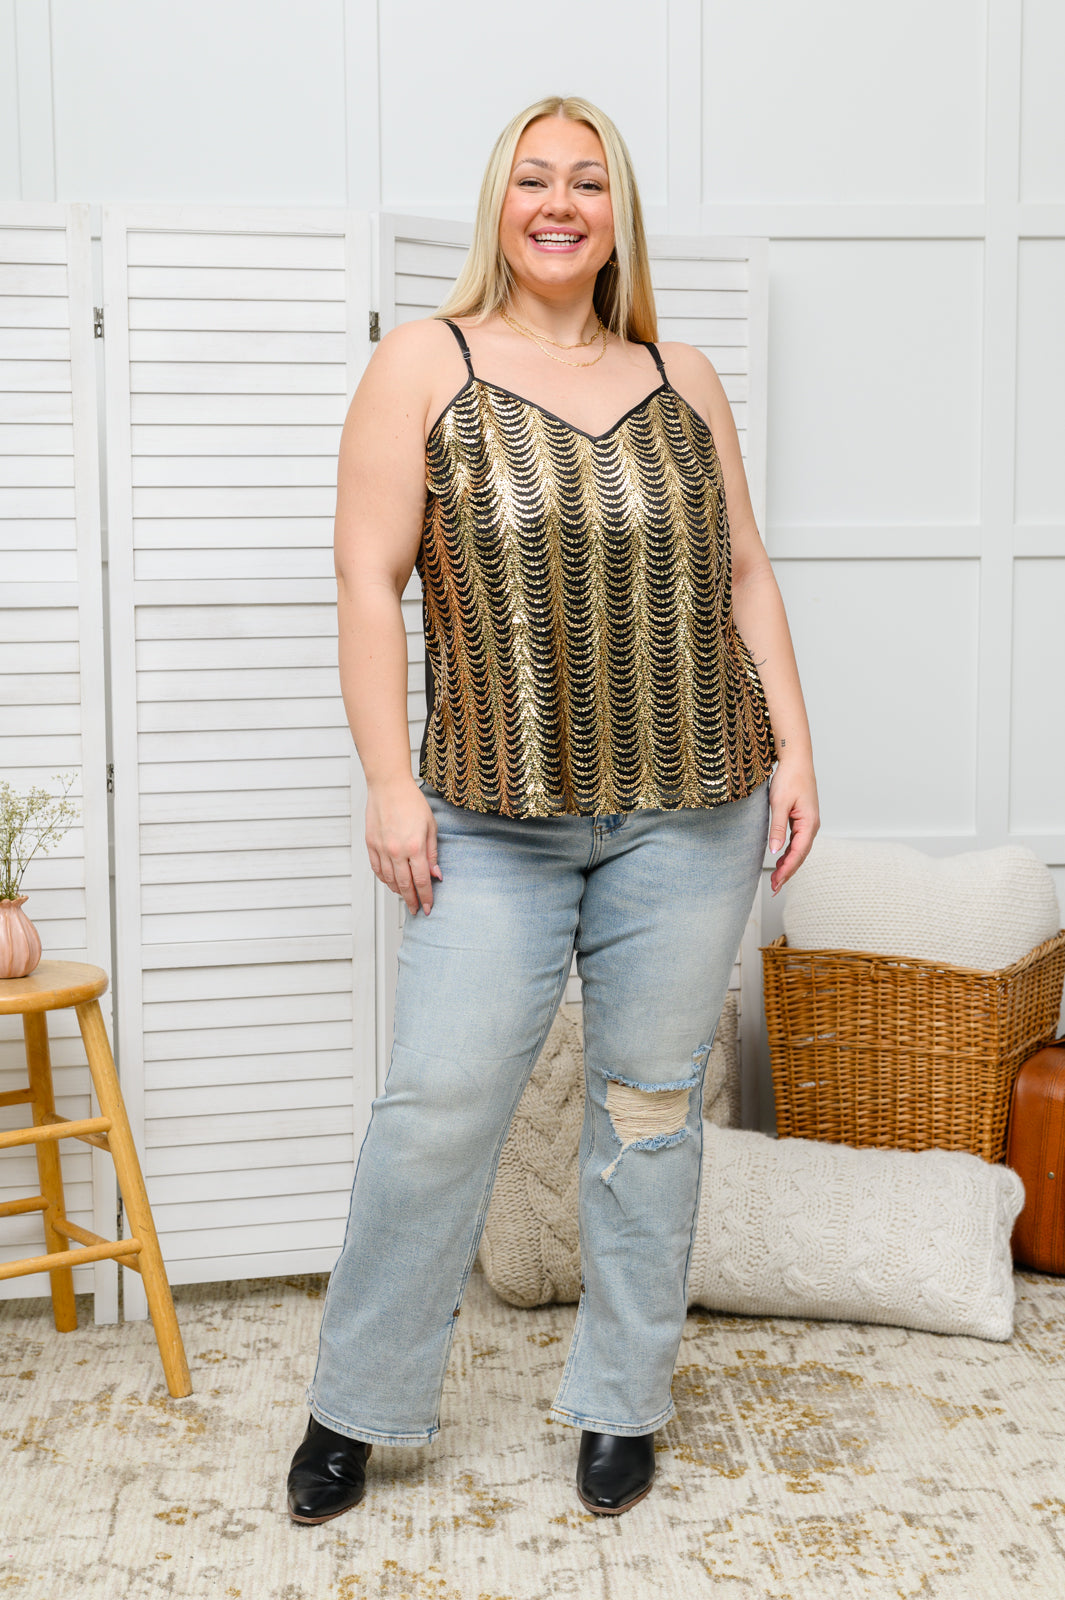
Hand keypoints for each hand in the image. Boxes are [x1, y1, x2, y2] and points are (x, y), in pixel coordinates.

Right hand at [365, 776, 442, 914]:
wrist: (389, 786)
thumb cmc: (412, 802)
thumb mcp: (431, 827)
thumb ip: (432, 853)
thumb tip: (436, 874)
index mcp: (414, 847)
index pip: (422, 881)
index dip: (425, 897)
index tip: (428, 908)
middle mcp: (396, 851)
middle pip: (404, 885)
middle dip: (411, 900)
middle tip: (415, 909)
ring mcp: (381, 848)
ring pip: (388, 879)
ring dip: (397, 891)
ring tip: (405, 896)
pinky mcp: (371, 844)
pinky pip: (377, 869)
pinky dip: (384, 879)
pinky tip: (390, 882)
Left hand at [768, 757, 818, 895]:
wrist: (796, 760)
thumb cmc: (790, 778)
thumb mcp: (779, 803)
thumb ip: (778, 828)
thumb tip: (774, 850)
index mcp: (809, 823)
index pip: (798, 853)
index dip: (787, 870)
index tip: (776, 882)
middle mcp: (812, 826)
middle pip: (800, 855)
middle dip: (788, 872)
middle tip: (774, 888)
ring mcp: (808, 823)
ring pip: (799, 850)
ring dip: (788, 865)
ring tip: (776, 880)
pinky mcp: (803, 820)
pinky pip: (797, 842)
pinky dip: (789, 854)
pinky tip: (781, 861)